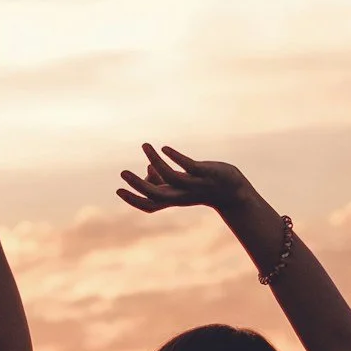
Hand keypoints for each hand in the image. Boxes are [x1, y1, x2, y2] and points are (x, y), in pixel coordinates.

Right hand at [116, 144, 251, 213]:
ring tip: (145, 145)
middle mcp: (181, 194)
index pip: (149, 206)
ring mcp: (194, 185)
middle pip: (155, 195)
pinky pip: (188, 166)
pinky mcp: (205, 174)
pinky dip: (175, 157)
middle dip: (137, 185)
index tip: (118, 189)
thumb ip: (164, 178)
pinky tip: (165, 148)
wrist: (233, 192)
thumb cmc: (203, 186)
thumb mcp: (182, 184)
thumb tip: (150, 168)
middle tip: (122, 172)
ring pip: (170, 177)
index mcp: (174, 199)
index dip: (133, 200)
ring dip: (155, 161)